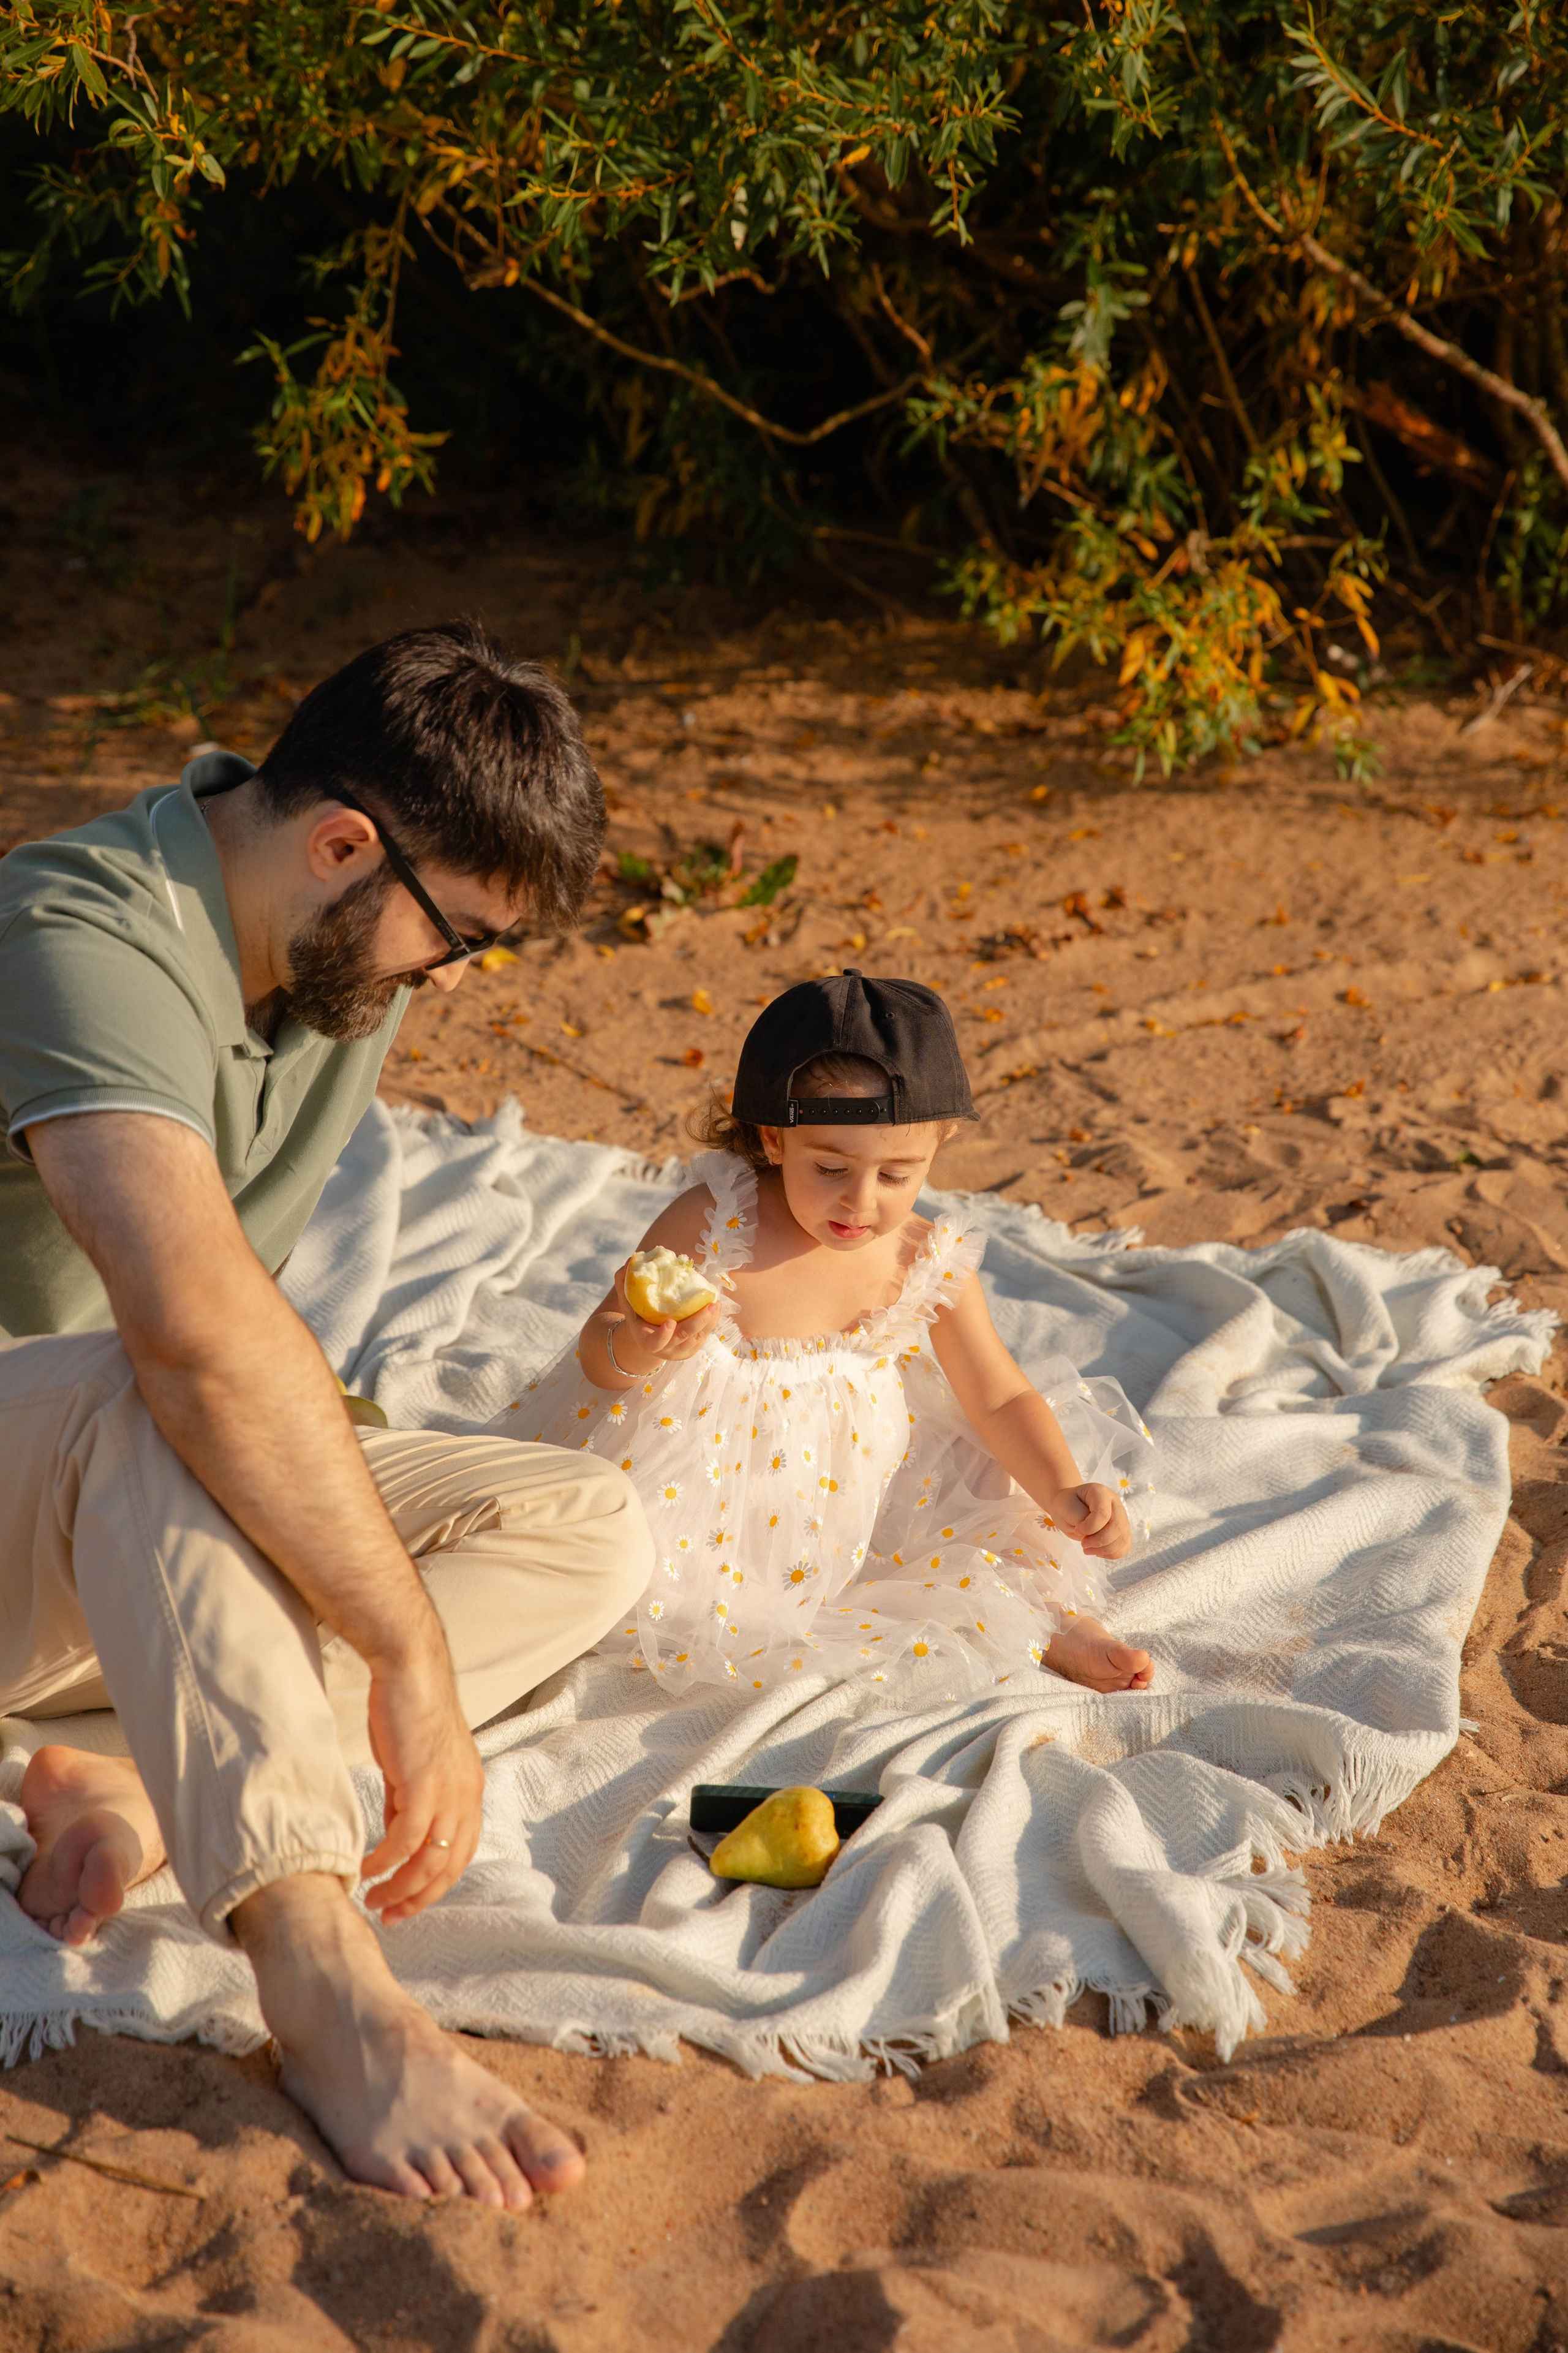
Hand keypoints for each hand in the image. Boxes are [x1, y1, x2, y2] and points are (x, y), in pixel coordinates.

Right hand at [360, 1637, 484, 1923]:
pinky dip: (386, 1862)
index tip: (407, 1903)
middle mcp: (467, 1797)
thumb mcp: (413, 1766)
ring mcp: (449, 1793)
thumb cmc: (407, 1712)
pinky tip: (367, 1869)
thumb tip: (397, 1839)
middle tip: (391, 1916)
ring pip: (430, 1862)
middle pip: (450, 1868)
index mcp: (469, 1792)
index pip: (460, 1855)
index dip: (434, 1886)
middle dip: (419, 1899)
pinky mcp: (424, 1785)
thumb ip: (409, 1803)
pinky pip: (406, 1841)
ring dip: (400, 1888)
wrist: (409, 1671)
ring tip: (374, 1900)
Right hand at [609, 1261, 720, 1370]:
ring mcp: (681, 1350)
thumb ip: (624, 1284)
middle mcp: (665, 1349)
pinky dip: (712, 1320)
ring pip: (698, 1336)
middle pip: (684, 1337)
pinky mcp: (693, 1347)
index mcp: (646, 1340)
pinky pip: (705, 1334)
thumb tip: (628, 1261)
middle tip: (710, 1305)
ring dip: (709, 1319)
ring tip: (716, 1302)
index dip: (663, 1335)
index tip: (670, 1321)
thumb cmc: (638, 1316)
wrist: (649, 1337)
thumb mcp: (628, 1303)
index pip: (655, 1342)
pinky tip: (715, 1306)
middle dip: (699, 1321)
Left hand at [1048, 1482, 1130, 1559]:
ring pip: (1123, 1538)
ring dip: (1104, 1550)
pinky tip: (1098, 1552)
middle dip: (1099, 1541)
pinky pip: (1125, 1546)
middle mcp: (1115, 1503)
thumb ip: (1080, 1518)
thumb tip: (1092, 1533)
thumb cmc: (1067, 1505)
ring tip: (1087, 1549)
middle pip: (1117, 1527)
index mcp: (1100, 1492)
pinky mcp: (1123, 1530)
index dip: (1090, 1527)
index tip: (1077, 1530)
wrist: (1069, 1508)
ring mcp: (1121, 1516)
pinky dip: (1112, 1554)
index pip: (1103, 1513)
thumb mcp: (1066, 1507)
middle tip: (1083, 1544)